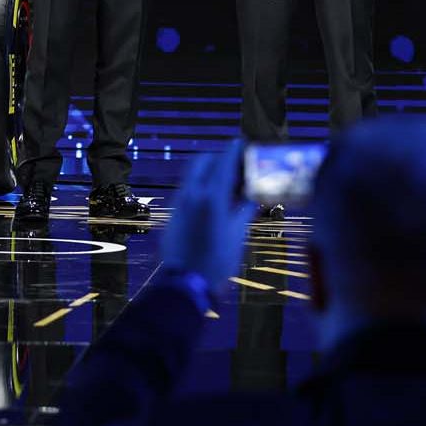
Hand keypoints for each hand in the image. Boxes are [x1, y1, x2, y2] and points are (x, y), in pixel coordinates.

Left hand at [159, 148, 254, 284]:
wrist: (185, 283)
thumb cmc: (217, 261)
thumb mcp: (238, 234)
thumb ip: (244, 209)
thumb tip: (252, 196)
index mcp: (212, 197)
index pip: (224, 163)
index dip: (234, 150)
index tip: (241, 142)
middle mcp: (192, 194)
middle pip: (203, 162)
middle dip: (219, 158)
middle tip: (235, 165)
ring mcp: (179, 202)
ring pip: (193, 175)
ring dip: (208, 172)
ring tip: (227, 184)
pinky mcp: (173, 213)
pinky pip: (187, 189)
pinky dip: (200, 186)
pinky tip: (213, 199)